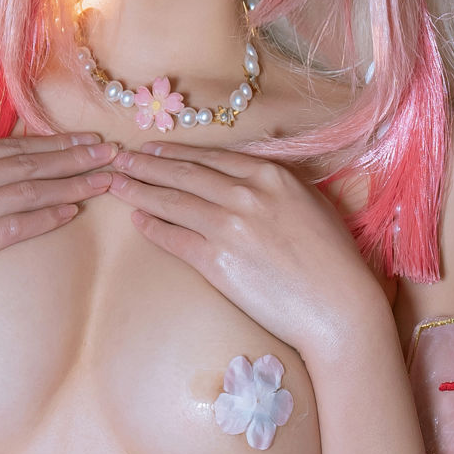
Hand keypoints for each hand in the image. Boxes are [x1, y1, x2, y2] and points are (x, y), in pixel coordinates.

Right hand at [0, 102, 110, 342]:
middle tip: (115, 153)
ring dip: (72, 184)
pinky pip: (13, 227)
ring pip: (27, 192)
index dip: (54, 143)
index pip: (9, 146)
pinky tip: (73, 211)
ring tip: (107, 179)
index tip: (89, 139)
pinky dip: (46, 217)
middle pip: (27, 164)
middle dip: (76, 157)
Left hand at [110, 142, 389, 360]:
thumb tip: (250, 177)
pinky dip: (152, 226)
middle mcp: (247, 193)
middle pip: (184, 172)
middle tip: (120, 156)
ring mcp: (229, 226)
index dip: (177, 152)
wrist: (337, 306)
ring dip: (139, 189)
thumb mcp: (311, 204)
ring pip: (172, 200)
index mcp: (272, 175)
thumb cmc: (332, 260)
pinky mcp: (217, 260)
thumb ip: (277, 186)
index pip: (212, 158)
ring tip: (116, 182)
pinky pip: (174, 238)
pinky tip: (138, 218)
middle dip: (146, 163)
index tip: (153, 148)